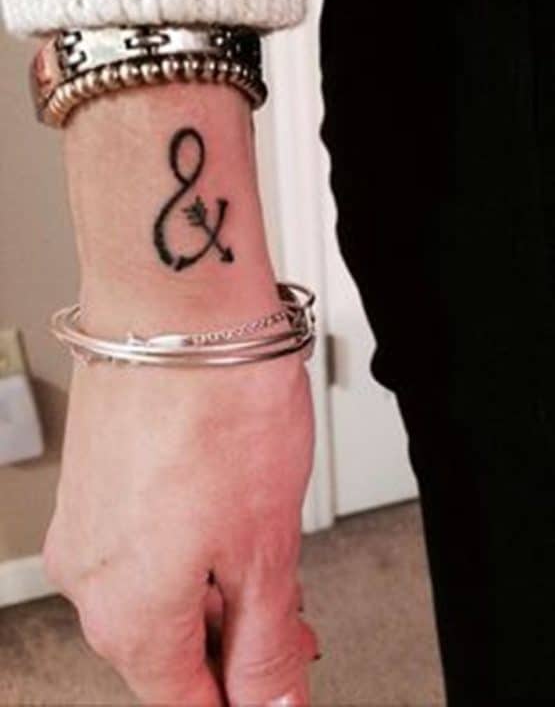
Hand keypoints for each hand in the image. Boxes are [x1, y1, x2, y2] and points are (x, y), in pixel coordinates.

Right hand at [43, 351, 318, 705]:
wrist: (177, 303)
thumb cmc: (220, 403)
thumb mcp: (267, 546)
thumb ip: (266, 641)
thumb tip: (272, 703)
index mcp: (129, 612)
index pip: (188, 702)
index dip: (245, 699)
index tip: (278, 682)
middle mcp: (89, 575)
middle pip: (168, 650)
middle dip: (235, 642)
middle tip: (290, 619)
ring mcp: (84, 523)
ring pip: (155, 593)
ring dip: (211, 592)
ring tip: (262, 554)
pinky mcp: (93, 482)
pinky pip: (139, 544)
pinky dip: (186, 547)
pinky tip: (221, 517)